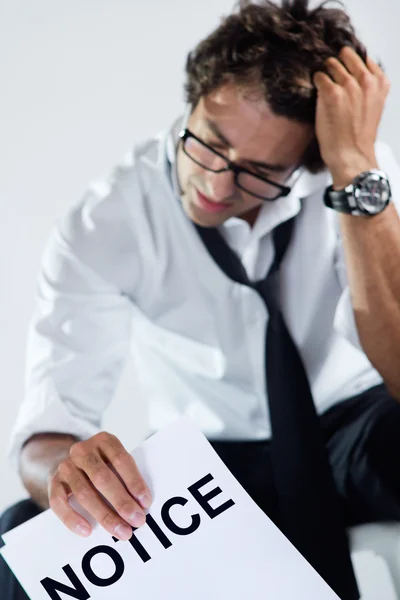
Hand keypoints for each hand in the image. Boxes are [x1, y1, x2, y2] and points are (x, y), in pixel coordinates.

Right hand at [48, 432, 151, 539]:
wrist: (72, 463)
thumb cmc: (103, 466)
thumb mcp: (115, 462)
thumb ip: (127, 476)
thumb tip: (142, 503)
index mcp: (104, 441)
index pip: (121, 459)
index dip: (134, 481)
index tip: (145, 502)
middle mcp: (83, 450)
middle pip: (102, 478)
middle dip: (121, 502)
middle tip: (136, 520)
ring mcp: (66, 466)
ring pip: (84, 493)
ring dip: (104, 515)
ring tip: (120, 530)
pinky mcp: (53, 482)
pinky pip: (59, 502)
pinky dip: (73, 518)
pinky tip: (88, 531)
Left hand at [313, 47, 390, 188]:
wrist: (351, 156)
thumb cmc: (359, 137)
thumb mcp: (373, 106)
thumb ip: (367, 87)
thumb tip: (352, 74)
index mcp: (380, 83)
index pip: (363, 58)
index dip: (351, 64)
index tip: (345, 70)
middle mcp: (366, 80)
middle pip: (346, 55)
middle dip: (337, 64)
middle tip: (331, 77)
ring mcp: (349, 85)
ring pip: (331, 63)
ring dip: (325, 73)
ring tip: (323, 88)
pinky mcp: (331, 93)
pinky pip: (318, 76)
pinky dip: (315, 82)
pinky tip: (316, 93)